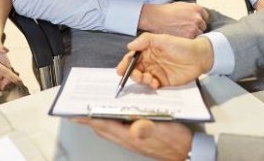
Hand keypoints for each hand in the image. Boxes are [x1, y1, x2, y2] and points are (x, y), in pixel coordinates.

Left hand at [74, 118, 191, 160]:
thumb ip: (148, 128)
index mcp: (131, 136)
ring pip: (109, 130)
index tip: (75, 113)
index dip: (88, 119)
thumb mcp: (164, 129)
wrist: (187, 152)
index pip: (103, 125)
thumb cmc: (176, 140)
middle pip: (102, 129)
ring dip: (99, 121)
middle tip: (79, 110)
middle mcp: (129, 139)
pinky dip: (111, 121)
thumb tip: (135, 126)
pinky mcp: (138, 139)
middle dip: (89, 119)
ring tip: (91, 111)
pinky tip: (114, 115)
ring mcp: (133, 140)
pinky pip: (119, 130)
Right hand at [118, 33, 212, 88]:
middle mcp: (150, 62)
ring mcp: (156, 72)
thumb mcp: (163, 39)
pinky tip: (155, 84)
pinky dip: (150, 86)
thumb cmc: (182, 46)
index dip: (125, 64)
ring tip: (149, 79)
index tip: (121, 69)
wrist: (199, 57)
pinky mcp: (163, 81)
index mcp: (147, 51)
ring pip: (142, 79)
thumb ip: (145, 40)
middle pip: (134, 70)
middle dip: (132, 74)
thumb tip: (130, 46)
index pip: (132, 58)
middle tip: (136, 75)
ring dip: (142, 81)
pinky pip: (151, 86)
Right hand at [138, 2, 208, 37]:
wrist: (156, 18)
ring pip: (199, 34)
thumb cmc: (166, 11)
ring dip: (193, 35)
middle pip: (203, 26)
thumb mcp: (182, 5)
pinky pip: (193, 40)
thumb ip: (192, 10)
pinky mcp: (189, 37)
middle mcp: (198, 18)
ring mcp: (194, 28)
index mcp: (197, 8)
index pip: (205, 16)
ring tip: (183, 33)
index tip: (194, 22)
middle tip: (186, 28)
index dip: (199, 20)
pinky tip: (181, 37)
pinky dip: (188, 40)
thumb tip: (198, 15)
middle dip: (197, 27)